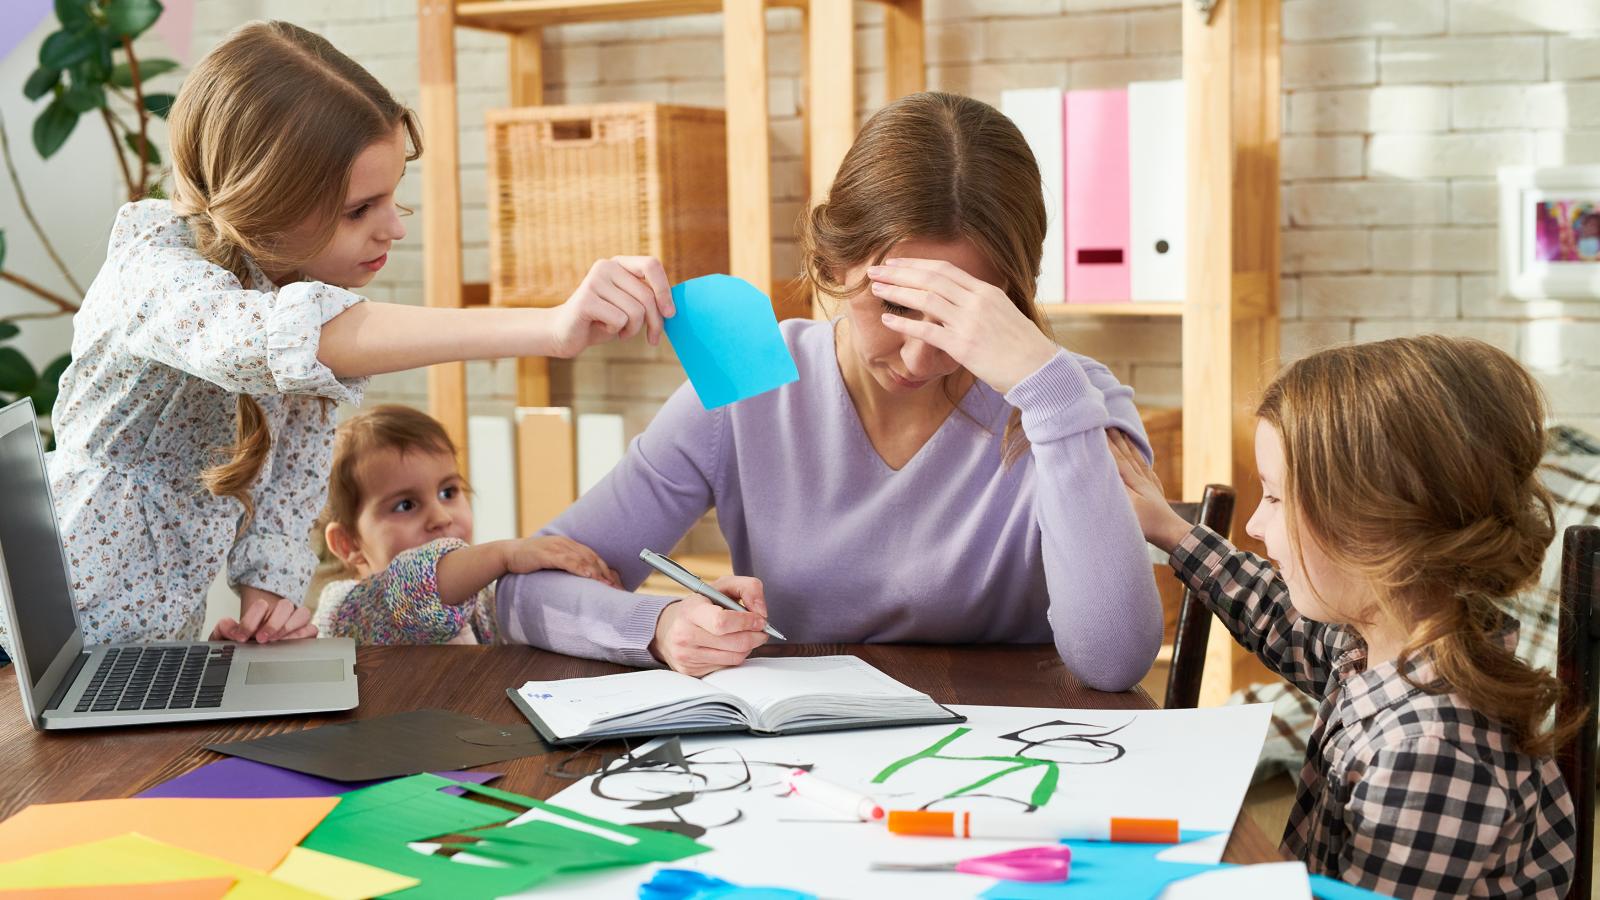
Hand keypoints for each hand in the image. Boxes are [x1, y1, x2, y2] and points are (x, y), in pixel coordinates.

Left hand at [211, 586, 316, 642]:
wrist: (252, 650)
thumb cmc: (245, 642)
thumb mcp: (229, 636)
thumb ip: (224, 630)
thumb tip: (226, 624)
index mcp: (261, 610)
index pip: (262, 605)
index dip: (251, 620)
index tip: (241, 635)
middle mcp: (279, 613)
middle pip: (285, 606)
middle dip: (272, 623)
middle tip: (260, 638)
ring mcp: (294, 622)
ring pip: (303, 613)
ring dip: (288, 627)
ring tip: (276, 641)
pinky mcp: (305, 634)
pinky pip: (312, 629)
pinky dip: (303, 635)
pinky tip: (289, 644)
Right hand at [504, 535, 619, 586]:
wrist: (508, 553)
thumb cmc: (530, 560)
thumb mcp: (552, 561)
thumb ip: (566, 566)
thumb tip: (580, 581)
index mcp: (569, 545)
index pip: (593, 557)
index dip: (606, 570)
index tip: (616, 584)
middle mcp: (566, 544)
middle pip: (592, 557)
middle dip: (606, 573)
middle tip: (616, 588)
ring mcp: (556, 547)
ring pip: (582, 558)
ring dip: (596, 571)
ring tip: (607, 584)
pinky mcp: (546, 554)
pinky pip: (566, 560)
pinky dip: (578, 567)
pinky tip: (587, 574)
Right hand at [546, 256, 675, 357]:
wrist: (565, 333)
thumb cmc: (602, 320)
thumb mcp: (629, 306)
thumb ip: (648, 299)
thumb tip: (672, 308)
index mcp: (619, 263)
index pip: (651, 265)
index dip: (665, 290)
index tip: (670, 314)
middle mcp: (606, 266)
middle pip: (647, 296)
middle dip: (655, 322)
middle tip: (652, 338)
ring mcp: (594, 281)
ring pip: (636, 311)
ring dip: (632, 329)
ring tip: (619, 329)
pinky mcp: (586, 300)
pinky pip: (620, 320)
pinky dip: (616, 331)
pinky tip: (602, 327)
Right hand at [649, 576, 769, 676]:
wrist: (670, 627)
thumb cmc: (701, 606)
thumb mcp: (722, 586)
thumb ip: (748, 588)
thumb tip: (761, 612)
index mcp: (691, 610)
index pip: (722, 621)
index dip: (746, 622)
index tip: (759, 619)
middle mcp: (684, 634)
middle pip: (734, 643)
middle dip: (755, 636)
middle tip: (761, 629)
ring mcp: (687, 655)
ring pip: (734, 657)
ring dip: (749, 646)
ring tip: (748, 635)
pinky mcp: (691, 670)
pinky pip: (726, 666)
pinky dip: (736, 655)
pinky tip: (732, 645)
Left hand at [868, 258, 1059, 393]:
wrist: (1040, 370)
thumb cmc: (1023, 348)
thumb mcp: (1005, 314)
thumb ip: (984, 304)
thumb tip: (965, 299)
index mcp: (987, 291)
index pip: (945, 269)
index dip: (917, 264)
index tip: (896, 263)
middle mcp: (977, 301)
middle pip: (931, 278)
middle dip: (899, 273)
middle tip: (875, 271)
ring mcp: (970, 322)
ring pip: (926, 298)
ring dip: (897, 292)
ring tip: (876, 290)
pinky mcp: (963, 345)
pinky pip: (927, 330)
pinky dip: (905, 323)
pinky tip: (888, 320)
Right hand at [1107, 430, 1192, 552]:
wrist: (1172, 534)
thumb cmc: (1148, 524)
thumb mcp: (1130, 507)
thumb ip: (1119, 488)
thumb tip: (1108, 470)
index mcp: (1135, 482)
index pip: (1118, 459)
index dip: (1108, 445)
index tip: (1099, 429)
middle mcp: (1143, 479)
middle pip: (1128, 455)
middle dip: (1117, 439)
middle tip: (1109, 424)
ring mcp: (1150, 485)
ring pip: (1137, 460)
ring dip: (1128, 446)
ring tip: (1123, 434)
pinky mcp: (1154, 492)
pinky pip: (1147, 470)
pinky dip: (1141, 460)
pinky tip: (1141, 458)